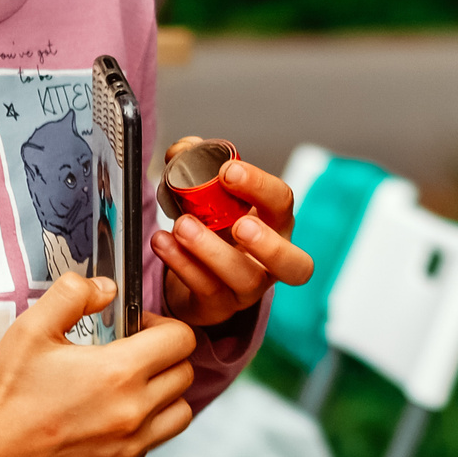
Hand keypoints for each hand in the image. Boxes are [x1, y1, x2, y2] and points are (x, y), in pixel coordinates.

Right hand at [0, 274, 199, 456]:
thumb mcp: (32, 328)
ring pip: (180, 414)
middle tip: (132, 355)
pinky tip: (107, 421)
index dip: (164, 327)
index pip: (182, 340)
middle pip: (185, 375)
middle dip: (165, 358)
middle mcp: (134, 413)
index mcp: (119, 373)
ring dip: (164, 396)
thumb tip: (107, 288)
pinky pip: (151, 446)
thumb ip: (74, 294)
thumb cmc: (5, 394)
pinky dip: (141, 431)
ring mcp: (130, 448)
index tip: (140, 329)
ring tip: (129, 389)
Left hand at [152, 140, 314, 327]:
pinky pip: (205, 290)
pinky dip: (182, 264)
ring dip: (212, 251)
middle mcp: (270, 261)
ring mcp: (247, 289)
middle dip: (268, 244)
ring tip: (182, 227)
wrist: (195, 273)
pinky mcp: (219, 307)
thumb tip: (185, 149)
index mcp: (274, 224)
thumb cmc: (214, 228)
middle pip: (294, 264)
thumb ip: (198, 165)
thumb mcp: (210, 195)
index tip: (228, 171)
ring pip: (244, 279)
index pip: (282, 203)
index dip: (260, 187)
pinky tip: (163, 243)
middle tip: (238, 225)